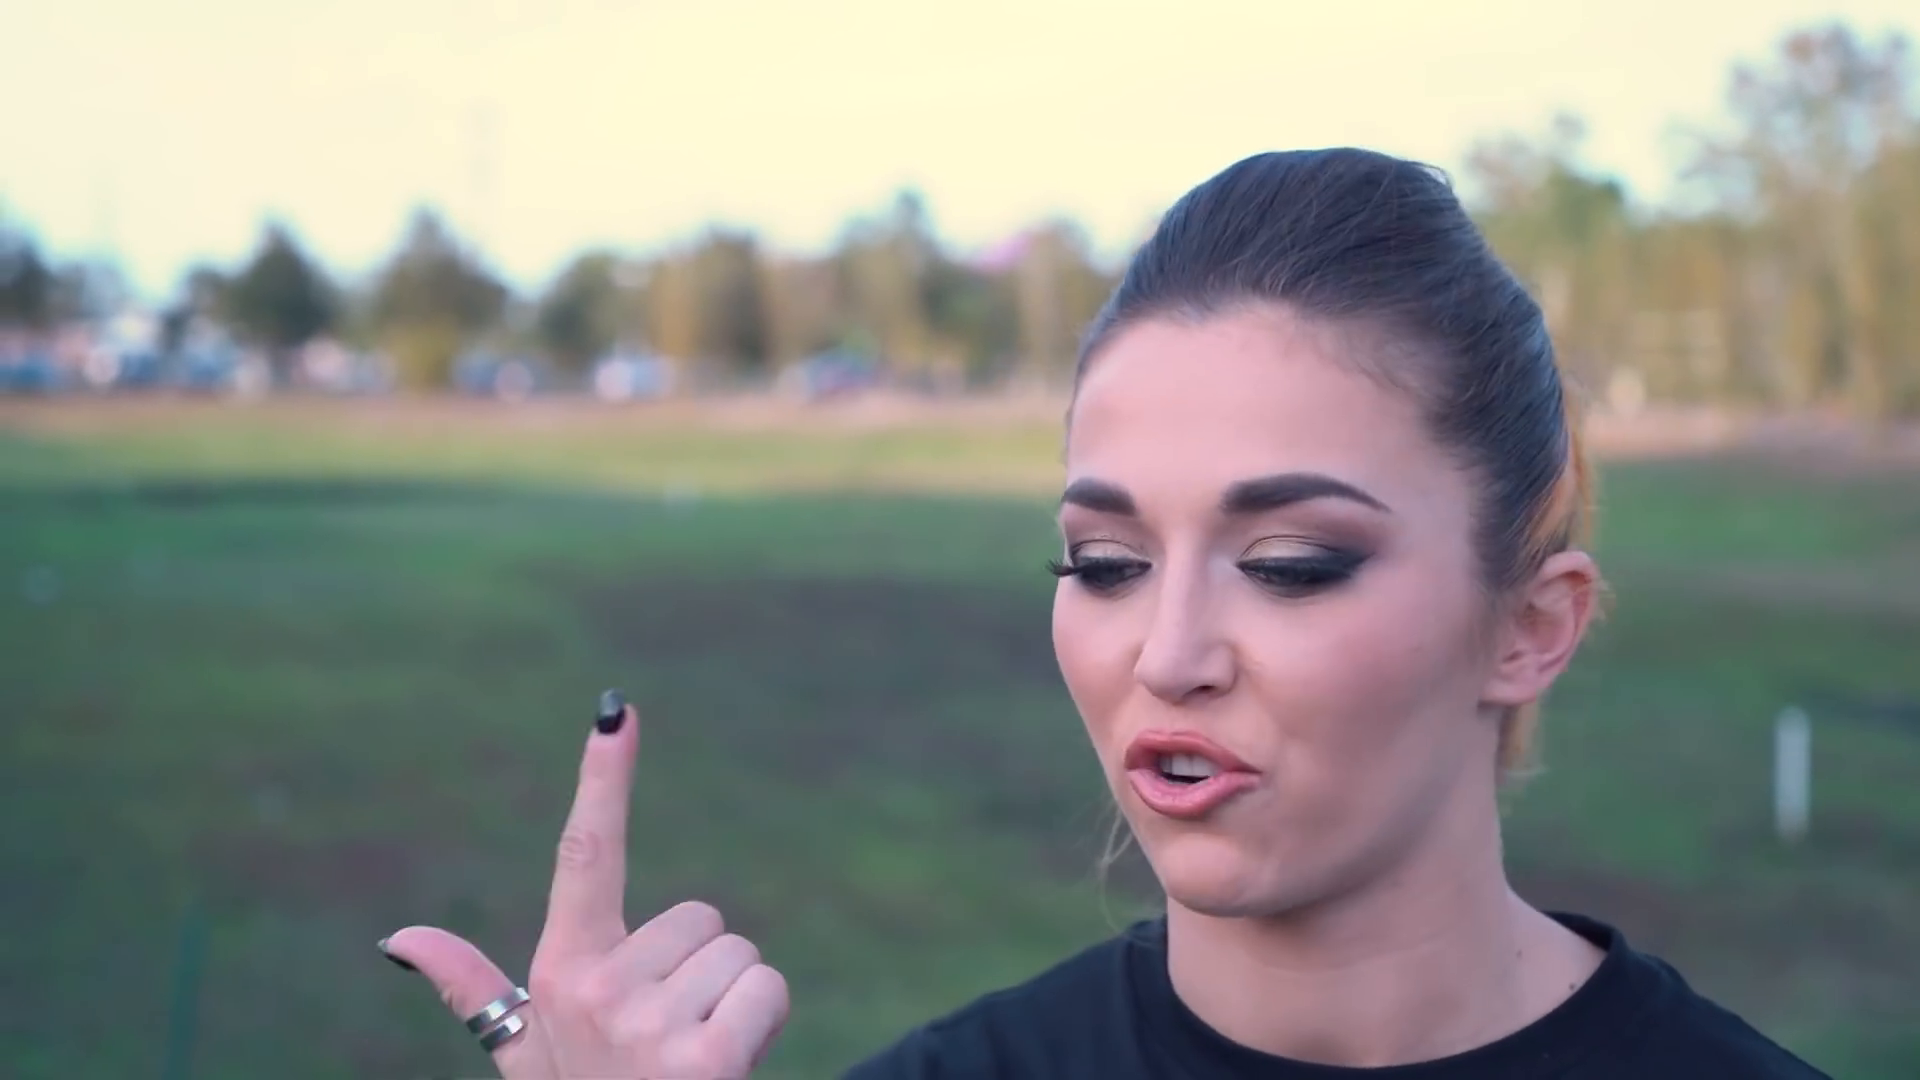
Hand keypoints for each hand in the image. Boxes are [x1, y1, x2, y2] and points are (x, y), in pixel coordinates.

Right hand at [380, 692, 789, 1077]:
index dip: (602, 779)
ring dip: (736, 1006)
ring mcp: (645, 1025)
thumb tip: (395, 939)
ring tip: (695, 1065)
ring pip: (742, 955)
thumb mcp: (524, 1057)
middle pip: (703, 919)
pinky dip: (764, 1027)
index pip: (582, 855)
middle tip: (672, 1044)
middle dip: (703, 975)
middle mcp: (594, 989)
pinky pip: (767, 989)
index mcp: (558, 972)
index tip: (617, 710)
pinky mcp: (702, 1060)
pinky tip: (727, 1074)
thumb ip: (472, 989)